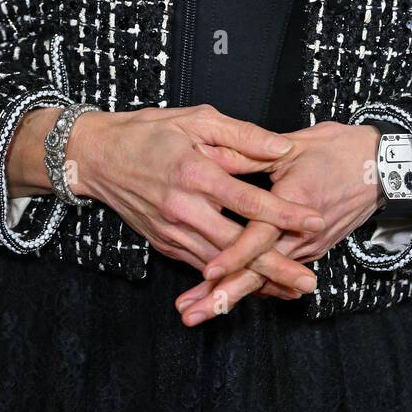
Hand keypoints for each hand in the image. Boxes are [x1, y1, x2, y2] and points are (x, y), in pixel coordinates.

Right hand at [64, 104, 326, 295]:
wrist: (97, 157)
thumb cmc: (149, 132)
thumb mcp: (197, 120)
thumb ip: (242, 136)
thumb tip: (281, 150)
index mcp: (195, 173)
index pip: (248, 199)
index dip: (283, 213)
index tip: (314, 220)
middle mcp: (183, 208)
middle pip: (236, 245)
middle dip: (275, 266)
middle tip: (308, 283)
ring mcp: (171, 230)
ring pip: (219, 264)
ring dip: (254, 281)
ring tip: (289, 291)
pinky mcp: (163, 243)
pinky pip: (199, 266)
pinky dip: (226, 280)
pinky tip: (250, 287)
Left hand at [173, 121, 380, 324]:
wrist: (383, 168)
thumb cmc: (340, 149)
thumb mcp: (296, 145)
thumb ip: (254, 152)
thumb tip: (216, 153)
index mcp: (296, 202)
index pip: (261, 236)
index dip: (234, 255)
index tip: (207, 272)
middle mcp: (303, 234)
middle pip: (260, 272)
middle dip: (223, 295)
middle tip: (190, 313)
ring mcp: (309, 246)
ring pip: (266, 278)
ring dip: (231, 295)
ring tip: (197, 312)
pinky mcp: (311, 250)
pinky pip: (278, 273)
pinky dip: (253, 286)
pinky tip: (226, 297)